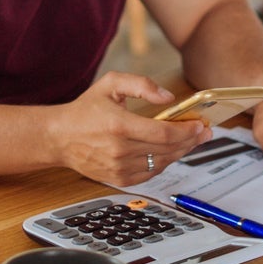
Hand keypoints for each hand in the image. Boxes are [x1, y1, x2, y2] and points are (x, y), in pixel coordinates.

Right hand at [48, 72, 211, 185]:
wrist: (59, 137)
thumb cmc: (85, 110)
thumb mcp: (111, 84)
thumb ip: (142, 84)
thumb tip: (168, 97)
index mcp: (119, 125)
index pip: (164, 134)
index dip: (187, 131)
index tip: (201, 125)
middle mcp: (120, 150)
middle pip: (168, 150)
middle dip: (191, 141)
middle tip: (203, 133)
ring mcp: (119, 168)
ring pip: (162, 163)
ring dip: (180, 153)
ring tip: (190, 141)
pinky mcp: (118, 179)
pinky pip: (150, 174)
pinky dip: (163, 163)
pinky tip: (170, 153)